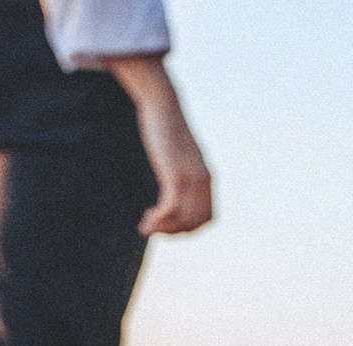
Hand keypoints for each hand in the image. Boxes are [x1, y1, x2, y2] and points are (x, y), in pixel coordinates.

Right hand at [104, 56, 212, 235]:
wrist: (163, 106)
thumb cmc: (167, 128)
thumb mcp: (178, 154)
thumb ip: (182, 170)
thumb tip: (175, 183)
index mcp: (207, 178)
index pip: (206, 218)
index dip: (187, 228)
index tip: (167, 225)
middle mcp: (203, 182)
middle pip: (194, 223)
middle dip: (173, 232)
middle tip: (151, 228)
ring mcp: (192, 179)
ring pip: (182, 219)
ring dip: (162, 229)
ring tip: (145, 227)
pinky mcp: (176, 175)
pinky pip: (171, 209)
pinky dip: (158, 220)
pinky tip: (146, 218)